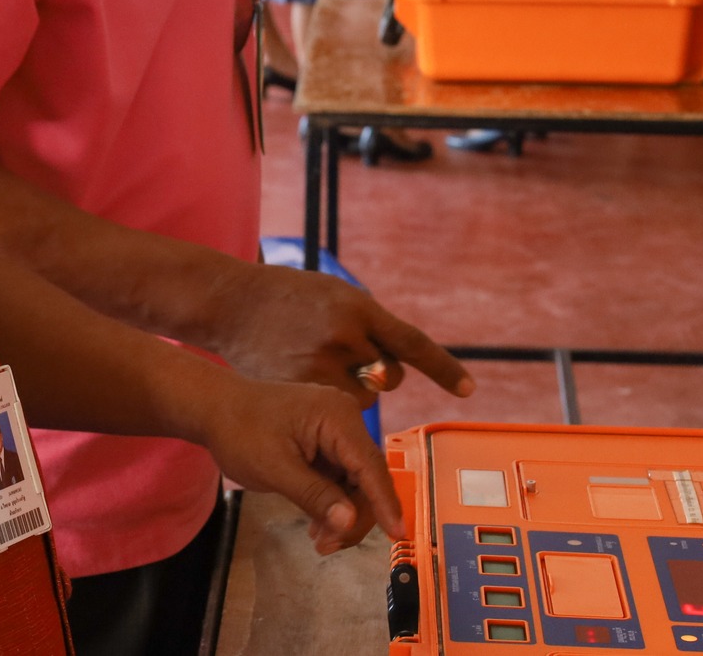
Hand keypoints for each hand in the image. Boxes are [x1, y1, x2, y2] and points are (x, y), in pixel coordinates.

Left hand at [191, 370, 404, 554]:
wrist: (214, 408)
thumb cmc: (239, 430)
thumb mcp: (275, 468)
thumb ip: (314, 495)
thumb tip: (348, 522)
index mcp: (336, 416)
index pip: (371, 465)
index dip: (385, 502)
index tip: (398, 534)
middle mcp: (344, 418)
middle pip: (366, 477)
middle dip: (353, 516)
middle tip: (328, 547)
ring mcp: (335, 429)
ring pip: (355, 482)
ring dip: (342, 514)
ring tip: (320, 542)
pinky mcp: (326, 441)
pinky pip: (340, 477)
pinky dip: (332, 503)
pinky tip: (318, 525)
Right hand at [206, 262, 472, 406]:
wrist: (233, 302)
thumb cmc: (289, 296)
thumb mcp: (335, 295)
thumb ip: (367, 326)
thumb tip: (392, 367)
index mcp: (357, 308)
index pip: (412, 343)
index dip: (444, 368)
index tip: (469, 389)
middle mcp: (344, 336)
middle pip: (389, 375)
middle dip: (378, 371)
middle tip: (348, 355)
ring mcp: (321, 364)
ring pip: (363, 396)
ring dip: (351, 387)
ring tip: (318, 362)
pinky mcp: (300, 386)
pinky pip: (334, 408)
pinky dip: (328, 400)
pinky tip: (305, 375)